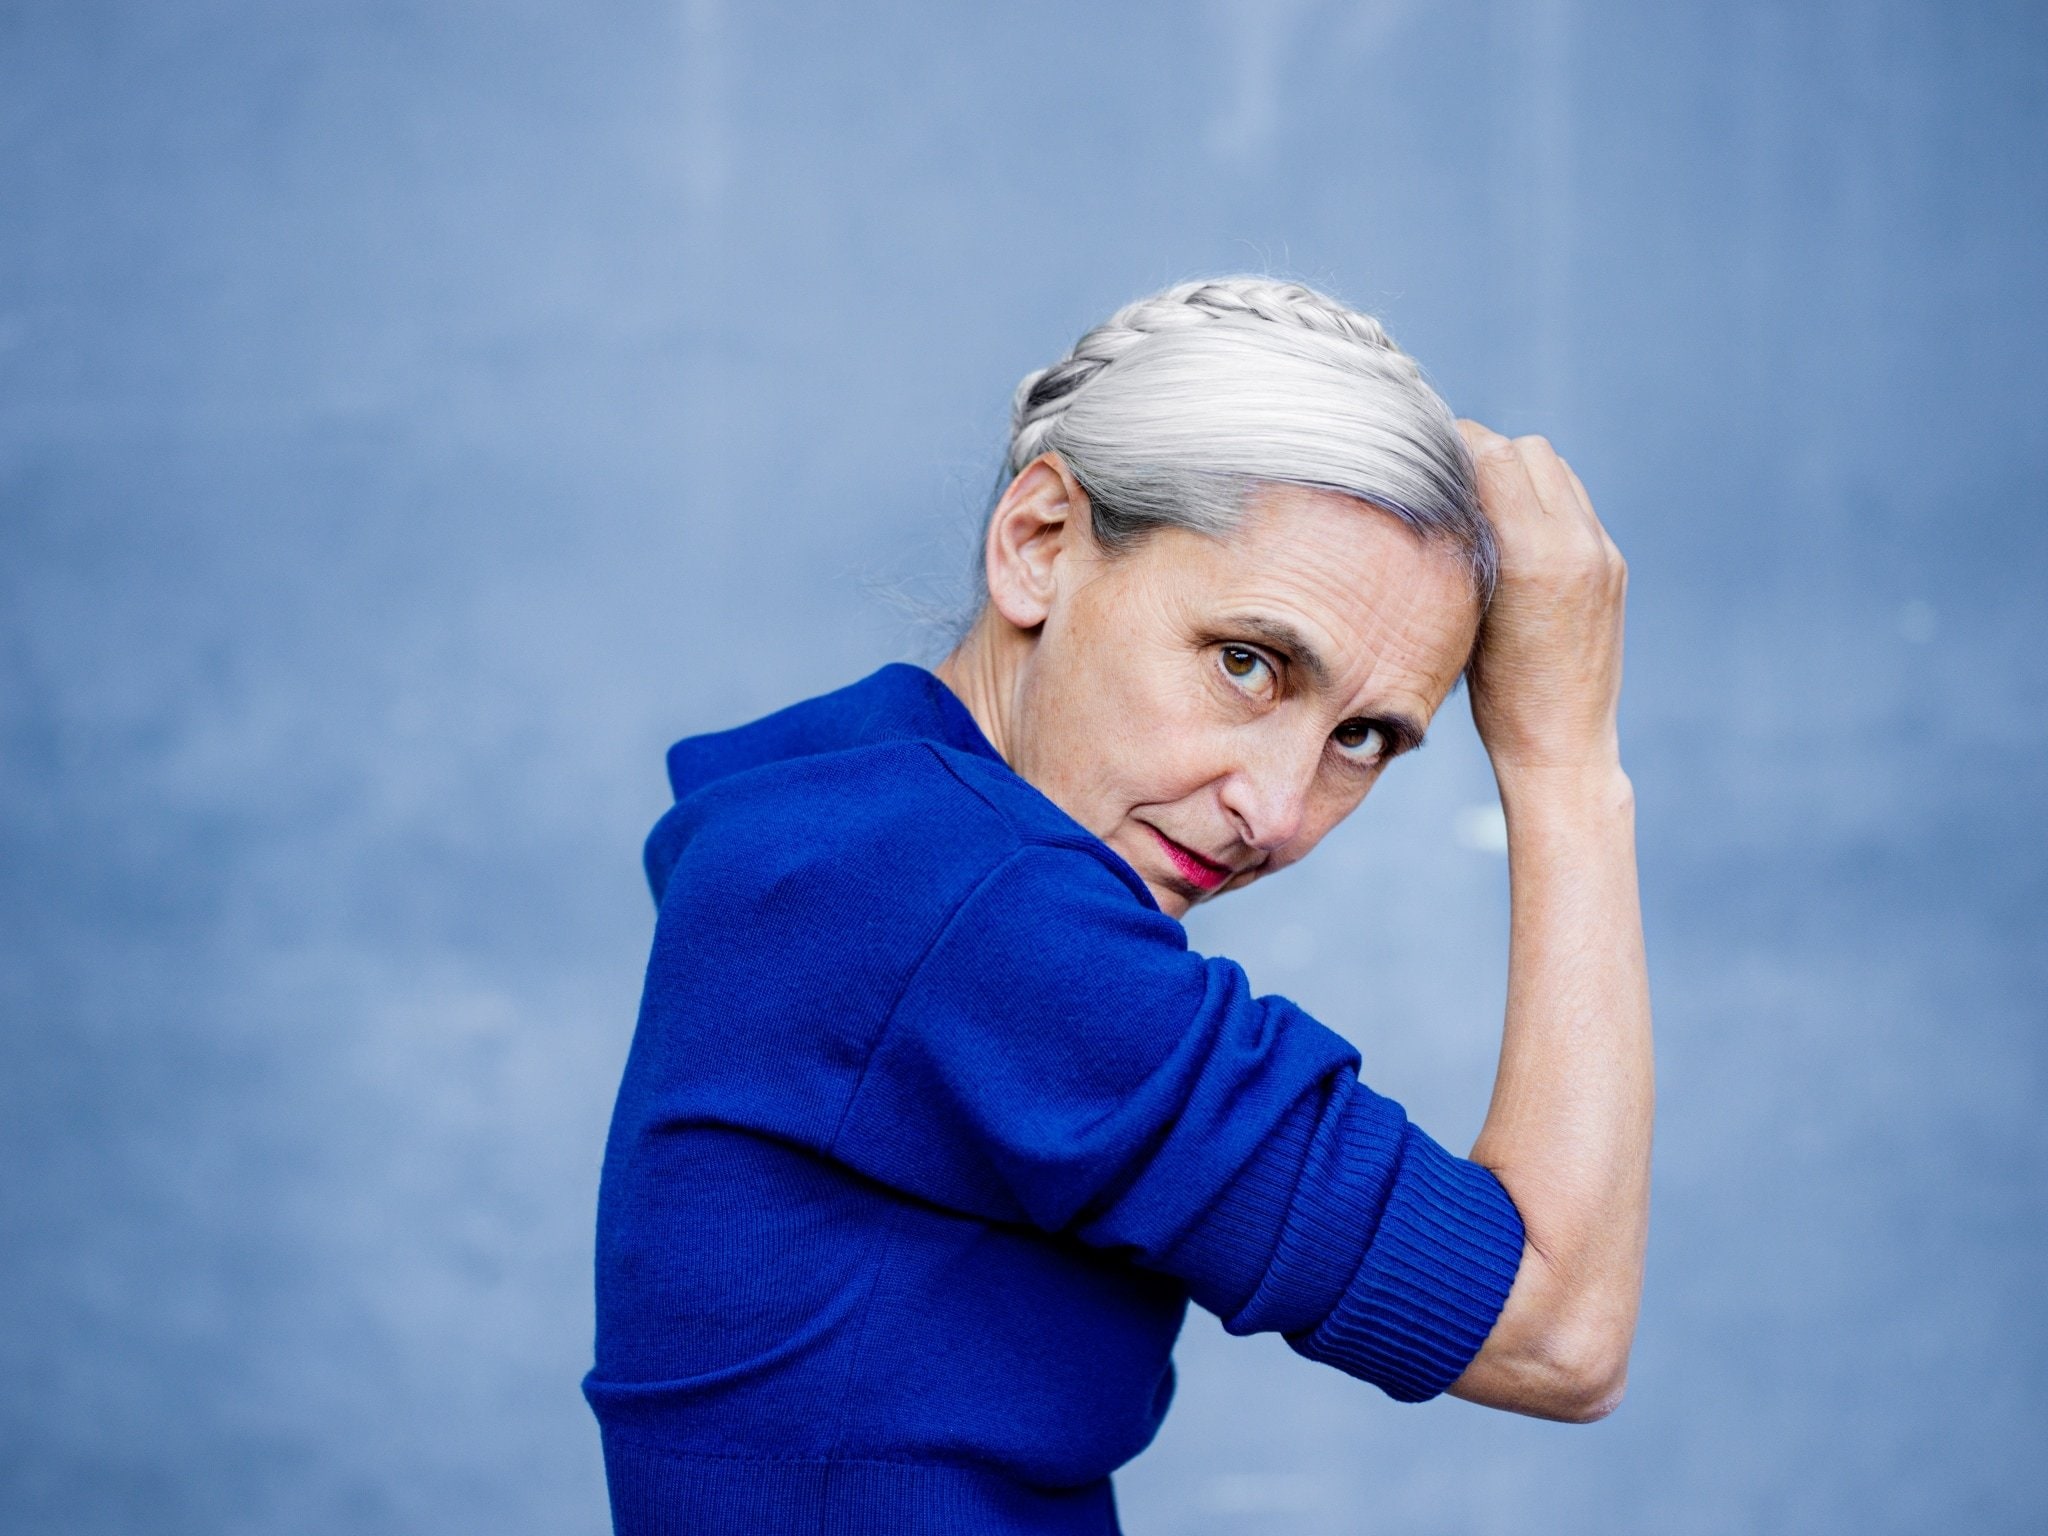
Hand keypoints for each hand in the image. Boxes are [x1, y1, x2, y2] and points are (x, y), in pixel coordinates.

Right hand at [1457, 421, 1627, 774]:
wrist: (1562, 746)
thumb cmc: (1497, 696)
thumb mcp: (1464, 613)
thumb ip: (1466, 543)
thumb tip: (1446, 488)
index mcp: (1535, 555)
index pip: (1495, 455)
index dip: (1455, 445)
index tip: (1425, 458)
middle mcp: (1578, 545)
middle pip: (1529, 450)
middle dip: (1486, 454)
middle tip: (1449, 480)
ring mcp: (1603, 553)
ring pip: (1556, 469)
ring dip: (1518, 473)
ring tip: (1483, 506)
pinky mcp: (1614, 566)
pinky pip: (1575, 504)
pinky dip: (1542, 501)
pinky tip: (1515, 534)